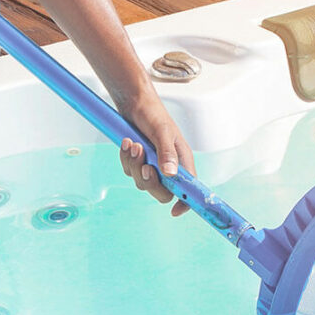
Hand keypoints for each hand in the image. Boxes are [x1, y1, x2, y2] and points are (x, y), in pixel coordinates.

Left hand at [118, 96, 195, 216]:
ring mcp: (152, 165)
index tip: (175, 211)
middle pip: (162, 192)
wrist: (134, 103)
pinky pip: (129, 171)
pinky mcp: (138, 162)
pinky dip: (125, 159)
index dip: (184, 202)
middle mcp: (169, 167)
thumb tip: (171, 174)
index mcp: (182, 161)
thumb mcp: (162, 131)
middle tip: (144, 165)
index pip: (188, 188)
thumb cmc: (154, 113)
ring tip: (133, 144)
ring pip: (142, 182)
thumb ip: (167, 153)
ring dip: (134, 165)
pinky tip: (126, 143)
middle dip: (149, 181)